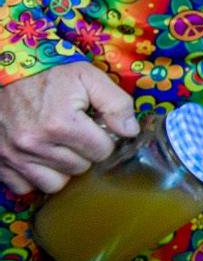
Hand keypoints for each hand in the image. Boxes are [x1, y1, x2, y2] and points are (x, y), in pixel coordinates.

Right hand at [0, 62, 137, 193]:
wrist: (8, 73)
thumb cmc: (50, 74)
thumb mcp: (88, 76)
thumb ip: (116, 103)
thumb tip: (130, 131)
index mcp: (61, 123)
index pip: (102, 151)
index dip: (104, 139)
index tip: (95, 127)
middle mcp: (35, 144)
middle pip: (80, 168)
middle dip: (84, 152)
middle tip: (77, 134)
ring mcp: (14, 156)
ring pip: (55, 183)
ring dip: (62, 168)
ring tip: (60, 147)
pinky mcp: (0, 163)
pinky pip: (26, 187)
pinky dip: (36, 177)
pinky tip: (41, 159)